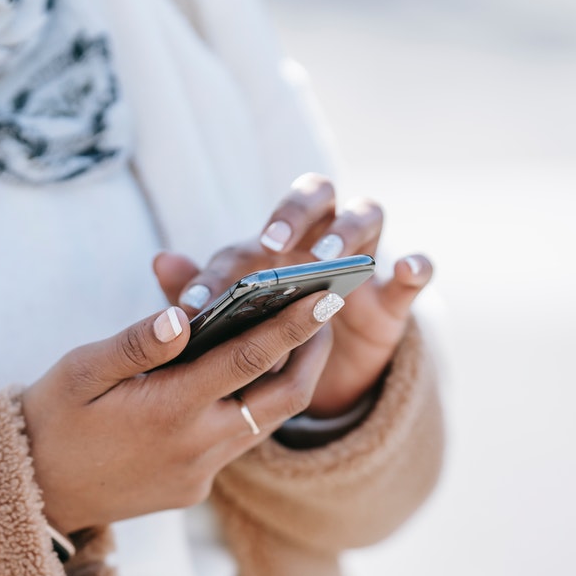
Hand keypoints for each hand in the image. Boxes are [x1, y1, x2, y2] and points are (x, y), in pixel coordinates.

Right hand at [22, 291, 340, 533]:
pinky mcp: (194, 490)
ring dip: (287, 381)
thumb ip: (136, 343)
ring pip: (265, 422)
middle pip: (285, 398)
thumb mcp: (80, 371)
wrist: (33, 494)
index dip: (294, 324)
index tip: (327, 294)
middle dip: (312, 353)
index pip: (251, 358)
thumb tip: (184, 315)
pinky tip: (241, 380)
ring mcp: (199, 474)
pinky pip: (236, 443)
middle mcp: (197, 447)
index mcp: (170, 410)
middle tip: (324, 311)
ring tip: (294, 338)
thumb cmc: (51, 419)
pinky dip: (250, 407)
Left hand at [153, 173, 432, 417]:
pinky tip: (406, 271)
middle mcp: (320, 235)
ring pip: (367, 215)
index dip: (230, 259)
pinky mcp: (394, 296)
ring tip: (326, 263)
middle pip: (316, 195)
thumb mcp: (233, 321)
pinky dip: (415, 266)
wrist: (318, 380)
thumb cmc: (267, 335)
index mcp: (277, 240)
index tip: (203, 298)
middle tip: (269, 245)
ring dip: (346, 234)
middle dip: (293, 213)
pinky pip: (415, 271)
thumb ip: (201, 290)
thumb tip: (160, 261)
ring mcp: (363, 259)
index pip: (253, 231)